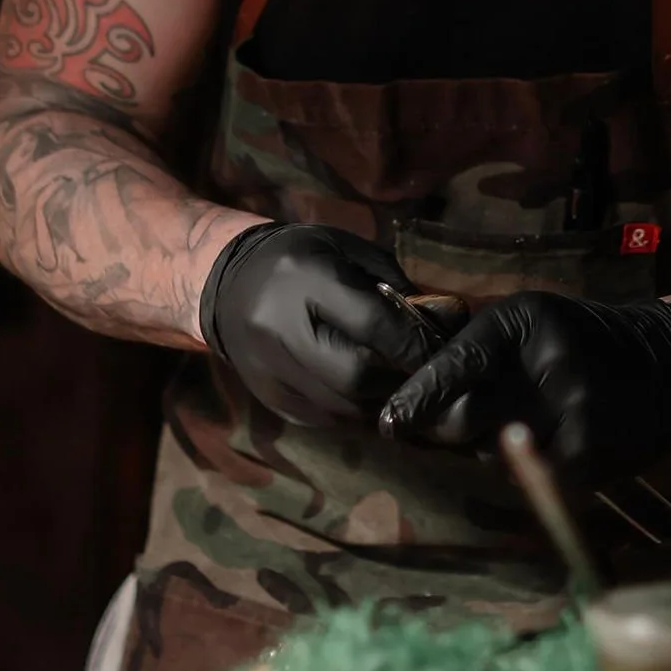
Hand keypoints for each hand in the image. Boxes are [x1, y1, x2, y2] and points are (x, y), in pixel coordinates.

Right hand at [201, 223, 430, 425]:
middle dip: (398, 377)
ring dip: (383, 400)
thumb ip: (392, 285)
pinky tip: (370, 393)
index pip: (370, 323)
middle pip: (356, 375)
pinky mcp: (271, 399)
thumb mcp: (346, 251)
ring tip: (401, 383)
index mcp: (304, 279)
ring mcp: (270, 371)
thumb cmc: (302, 260)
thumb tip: (443, 323)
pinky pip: (328, 419)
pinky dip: (358, 410)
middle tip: (422, 370)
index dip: (414, 341)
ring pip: (345, 407)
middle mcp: (280, 329)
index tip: (443, 347)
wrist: (227, 285)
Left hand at [379, 292, 670, 475]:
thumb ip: (473, 349)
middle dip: (449, 430)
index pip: (456, 365)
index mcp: (524, 322)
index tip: (390, 423)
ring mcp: (573, 412)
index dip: (417, 399)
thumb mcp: (526, 322)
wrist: (663, 364)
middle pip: (464, 421)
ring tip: (520, 425)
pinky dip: (528, 469)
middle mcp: (548, 364)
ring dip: (492, 449)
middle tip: (455, 426)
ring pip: (494, 455)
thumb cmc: (576, 341)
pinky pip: (530, 478)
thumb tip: (409, 395)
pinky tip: (547, 445)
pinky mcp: (590, 454)